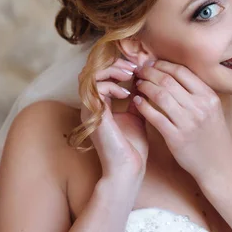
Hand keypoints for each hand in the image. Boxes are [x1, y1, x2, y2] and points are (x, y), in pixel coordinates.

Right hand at [79, 58, 148, 181]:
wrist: (129, 168)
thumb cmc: (132, 146)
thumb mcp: (136, 115)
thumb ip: (136, 99)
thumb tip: (142, 82)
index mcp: (99, 104)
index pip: (100, 74)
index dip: (117, 65)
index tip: (138, 67)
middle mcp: (90, 105)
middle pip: (91, 70)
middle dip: (114, 63)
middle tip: (133, 67)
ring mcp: (89, 109)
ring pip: (90, 75)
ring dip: (113, 71)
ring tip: (131, 76)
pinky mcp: (93, 115)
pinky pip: (95, 88)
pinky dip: (112, 86)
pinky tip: (127, 94)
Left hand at [131, 61, 231, 181]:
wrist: (219, 164)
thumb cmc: (214, 136)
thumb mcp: (213, 109)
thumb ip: (197, 92)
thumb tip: (174, 74)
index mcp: (209, 97)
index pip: (182, 72)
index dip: (163, 65)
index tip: (152, 63)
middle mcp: (200, 107)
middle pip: (168, 81)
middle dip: (149, 72)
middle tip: (139, 71)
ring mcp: (188, 122)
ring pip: (159, 96)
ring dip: (145, 86)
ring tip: (138, 84)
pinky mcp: (176, 138)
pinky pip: (154, 117)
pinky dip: (143, 106)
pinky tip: (137, 101)